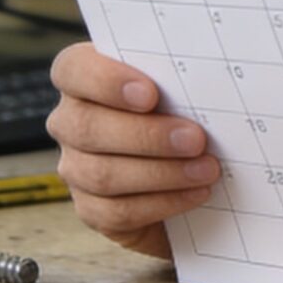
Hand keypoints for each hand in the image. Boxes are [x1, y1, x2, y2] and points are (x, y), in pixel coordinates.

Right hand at [45, 42, 219, 258]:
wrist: (189, 165)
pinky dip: (162, 203)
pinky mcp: (91, 208)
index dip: (106, 81)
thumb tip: (211, 79)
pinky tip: (195, 193)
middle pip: (88, 128)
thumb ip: (179, 76)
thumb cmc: (181, 110)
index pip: (73, 70)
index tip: (151, 94)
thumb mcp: (179, 86)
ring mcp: (76, 167)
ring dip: (162, 173)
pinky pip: (117, 212)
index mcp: (83, 78)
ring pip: (102, 174)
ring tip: (206, 169)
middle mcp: (71, 122)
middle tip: (196, 139)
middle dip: (147, 135)